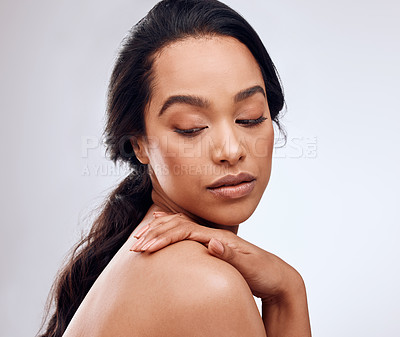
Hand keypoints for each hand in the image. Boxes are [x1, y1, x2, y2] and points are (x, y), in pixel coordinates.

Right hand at [130, 211, 303, 301]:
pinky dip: (171, 229)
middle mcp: (215, 234)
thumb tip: (211, 243)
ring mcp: (214, 238)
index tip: (145, 247)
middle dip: (156, 233)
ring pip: (181, 226)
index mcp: (220, 237)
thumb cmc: (265, 272)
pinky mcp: (213, 245)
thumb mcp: (250, 266)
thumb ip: (231, 254)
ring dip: (160, 230)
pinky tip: (163, 229)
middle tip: (135, 244)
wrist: (278, 276)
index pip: (185, 230)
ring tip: (142, 236)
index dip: (164, 237)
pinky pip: (186, 232)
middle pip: (179, 225)